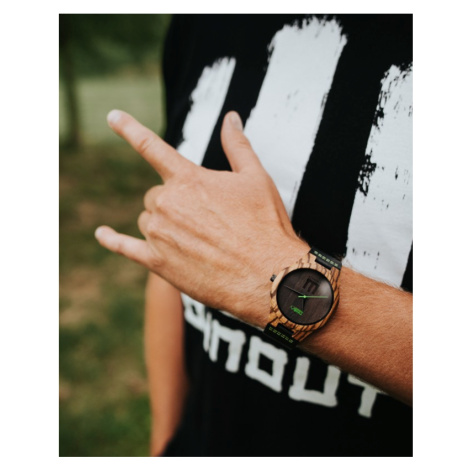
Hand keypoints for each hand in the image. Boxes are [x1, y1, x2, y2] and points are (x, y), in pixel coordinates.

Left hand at [95, 110, 307, 326]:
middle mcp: (168, 204)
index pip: (152, 147)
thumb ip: (237, 146)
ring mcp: (160, 234)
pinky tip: (102, 234)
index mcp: (189, 179)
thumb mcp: (256, 178)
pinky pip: (125, 247)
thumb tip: (231, 118)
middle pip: (155, 196)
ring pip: (148, 220)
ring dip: (163, 224)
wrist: (267, 275)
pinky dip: (112, 240)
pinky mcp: (157, 263)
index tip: (113, 116)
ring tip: (195, 240)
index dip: (130, 129)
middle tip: (203, 219)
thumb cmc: (264, 225)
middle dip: (173, 202)